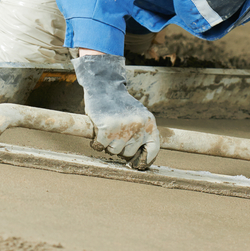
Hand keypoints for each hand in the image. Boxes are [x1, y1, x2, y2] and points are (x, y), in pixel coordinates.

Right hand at [72, 53, 160, 168]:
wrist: (105, 85)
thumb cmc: (119, 104)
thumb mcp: (138, 115)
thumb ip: (140, 133)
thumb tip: (138, 160)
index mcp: (149, 123)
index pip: (153, 149)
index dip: (144, 159)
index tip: (136, 164)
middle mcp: (139, 126)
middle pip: (129, 152)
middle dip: (120, 147)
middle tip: (114, 135)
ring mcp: (124, 128)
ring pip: (114, 151)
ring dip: (107, 144)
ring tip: (106, 130)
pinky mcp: (108, 128)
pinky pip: (100, 146)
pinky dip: (96, 142)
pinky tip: (97, 132)